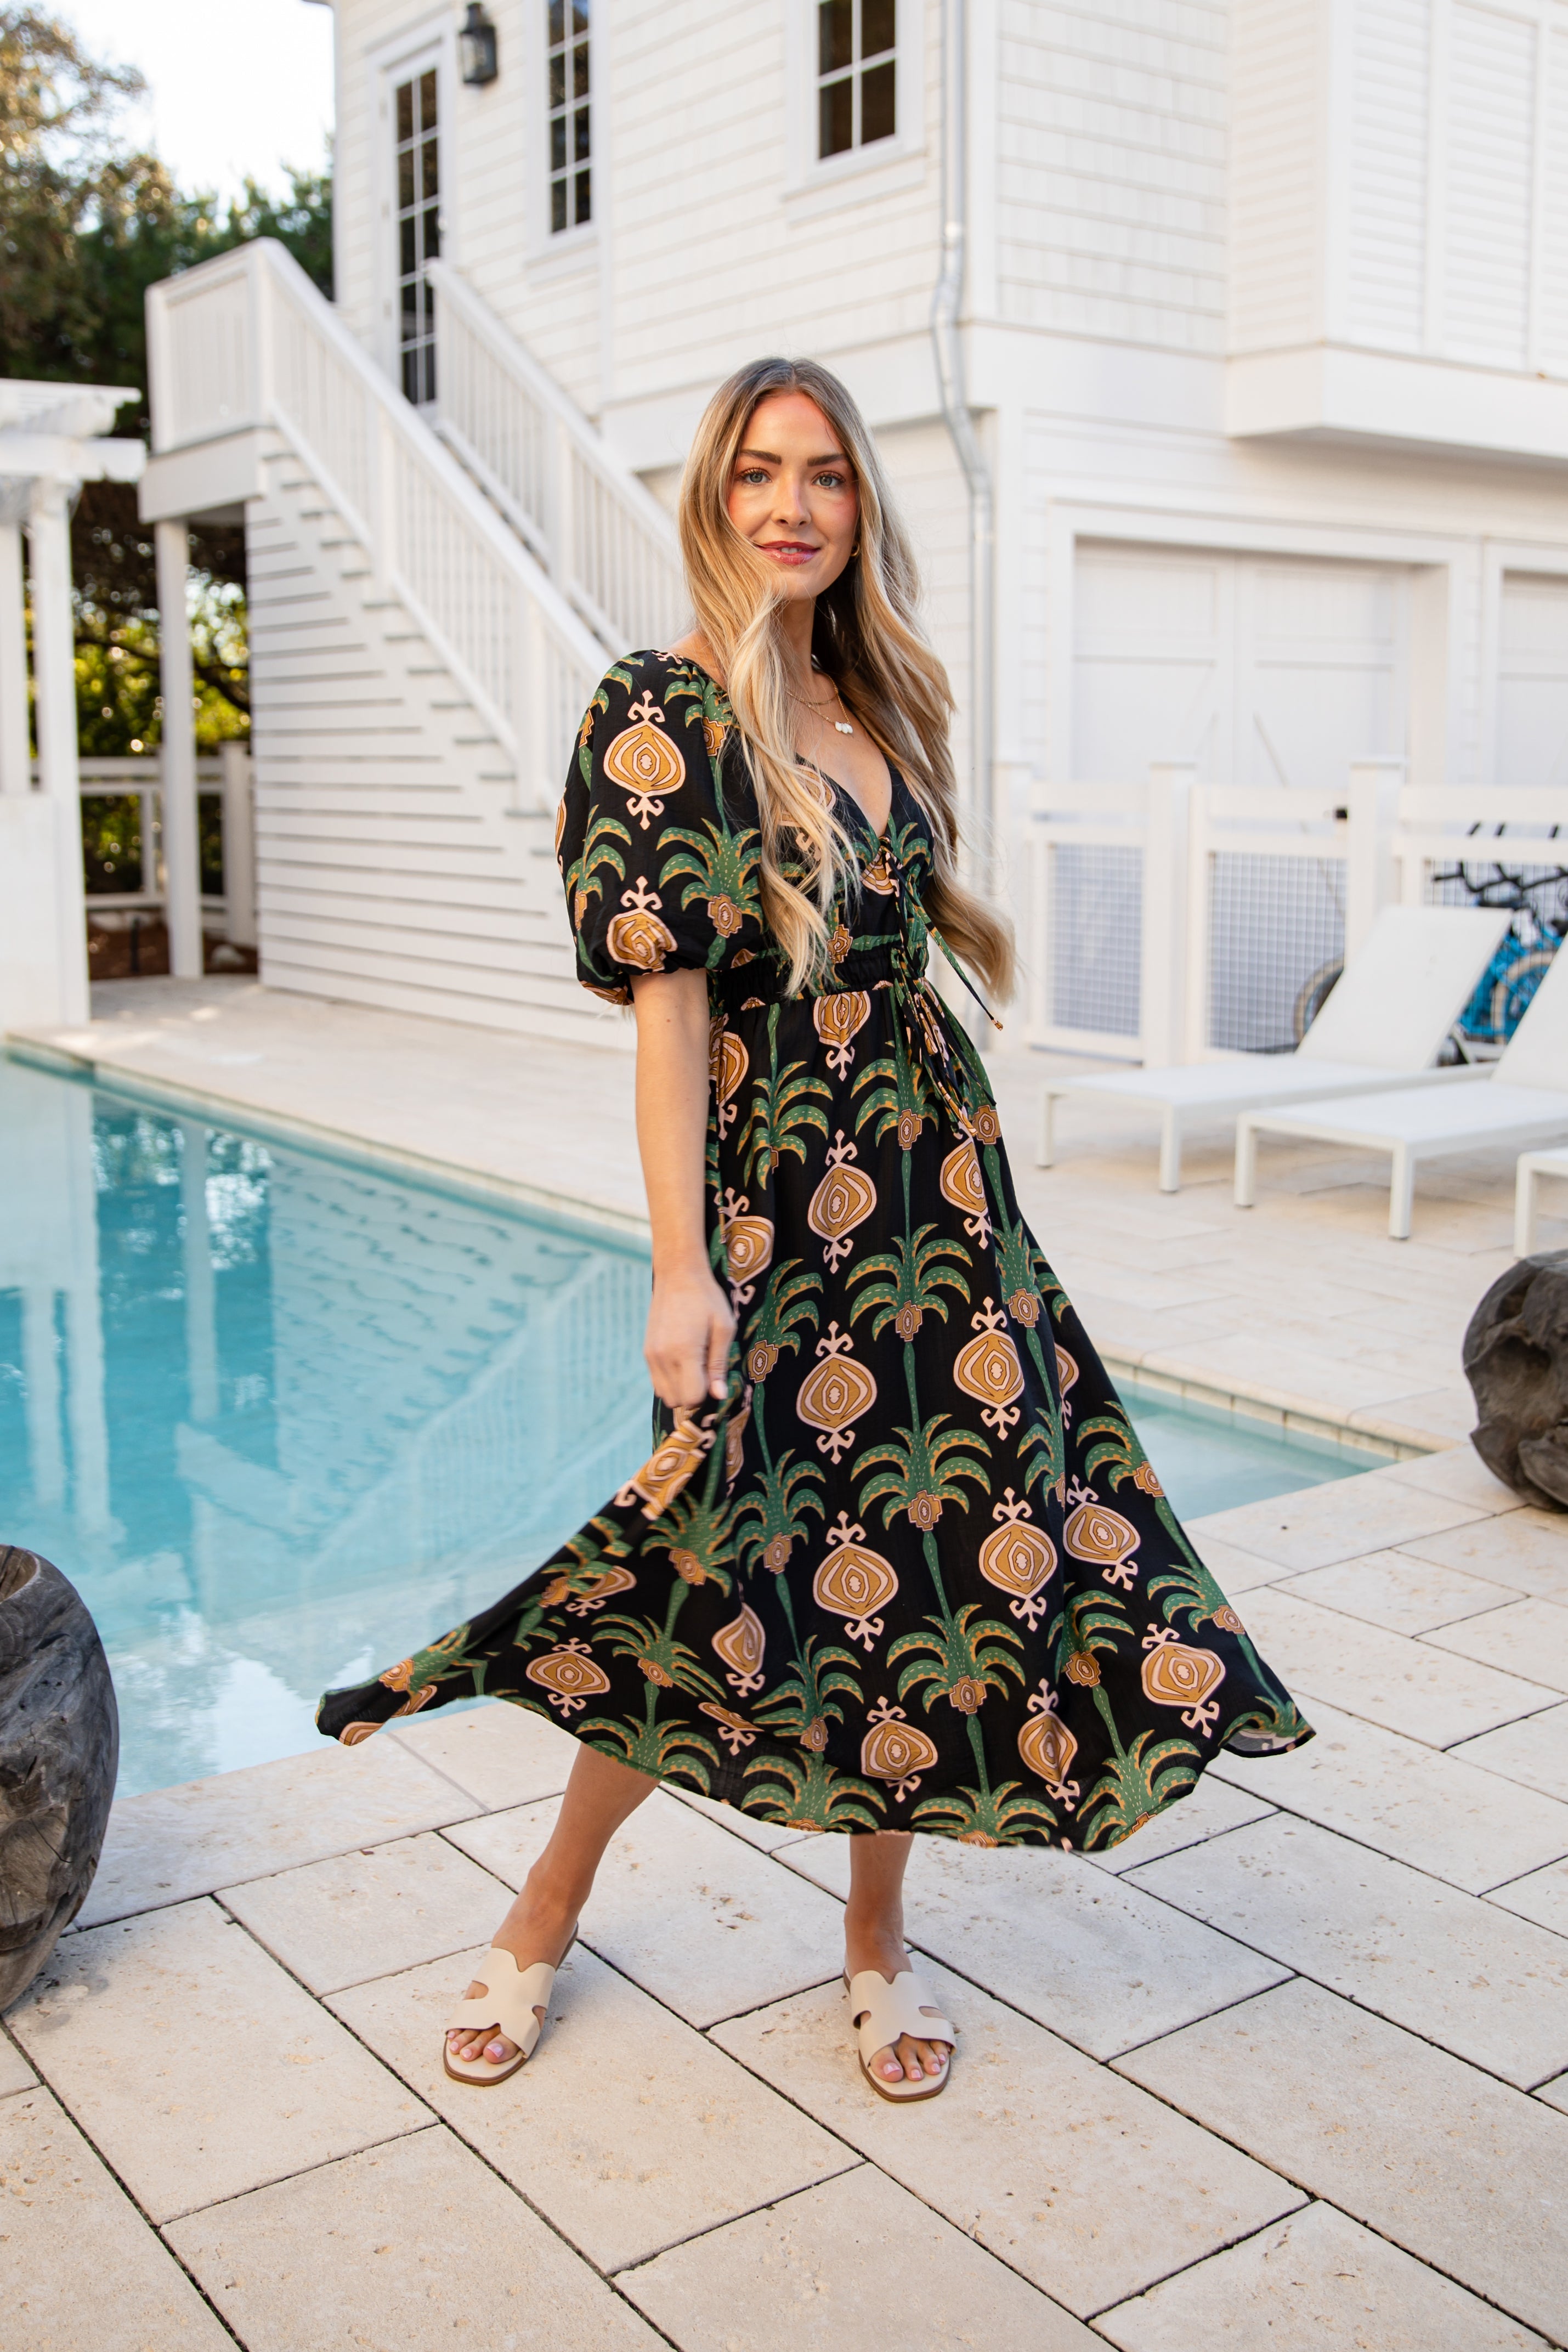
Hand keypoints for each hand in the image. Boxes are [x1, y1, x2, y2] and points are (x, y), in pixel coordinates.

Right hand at [645, 1264, 734, 1410]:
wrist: (677, 1275)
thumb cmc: (707, 1299)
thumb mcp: (724, 1328)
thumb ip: (719, 1364)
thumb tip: (719, 1395)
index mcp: (685, 1351)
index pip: (692, 1397)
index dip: (708, 1394)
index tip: (716, 1378)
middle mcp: (663, 1358)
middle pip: (678, 1401)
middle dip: (695, 1394)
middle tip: (707, 1371)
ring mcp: (651, 1356)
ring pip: (665, 1395)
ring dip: (682, 1389)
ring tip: (695, 1366)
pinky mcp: (646, 1352)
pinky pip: (657, 1383)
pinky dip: (671, 1381)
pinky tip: (683, 1362)